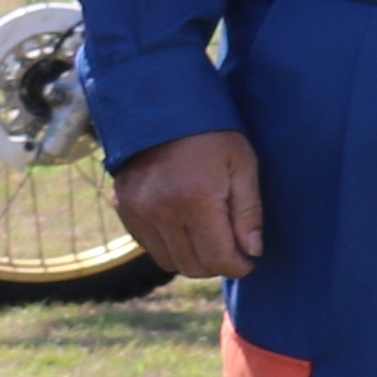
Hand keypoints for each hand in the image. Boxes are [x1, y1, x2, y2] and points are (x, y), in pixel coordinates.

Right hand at [113, 128, 264, 279]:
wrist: (161, 110)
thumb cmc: (213, 136)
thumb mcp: (243, 166)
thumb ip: (249, 212)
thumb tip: (253, 251)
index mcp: (195, 200)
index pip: (217, 259)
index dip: (238, 266)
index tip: (249, 259)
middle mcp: (161, 211)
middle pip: (192, 266)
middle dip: (217, 264)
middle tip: (232, 249)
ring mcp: (137, 212)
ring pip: (168, 261)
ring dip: (192, 258)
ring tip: (210, 238)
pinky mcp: (123, 208)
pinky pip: (148, 245)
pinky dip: (169, 245)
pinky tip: (185, 227)